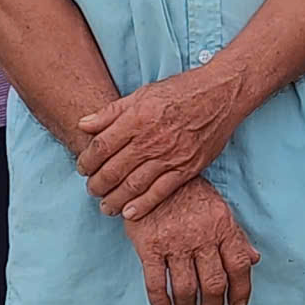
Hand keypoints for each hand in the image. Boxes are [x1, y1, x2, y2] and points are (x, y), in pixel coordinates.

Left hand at [77, 67, 249, 219]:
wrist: (221, 94)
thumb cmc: (181, 91)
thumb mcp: (143, 93)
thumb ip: (111, 111)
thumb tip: (83, 124)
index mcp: (137, 118)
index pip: (101, 146)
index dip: (87, 160)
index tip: (82, 167)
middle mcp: (151, 139)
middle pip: (113, 170)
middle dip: (97, 184)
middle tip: (91, 189)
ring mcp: (170, 156)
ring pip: (133, 185)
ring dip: (114, 199)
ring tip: (105, 206)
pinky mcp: (187, 168)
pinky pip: (160, 192)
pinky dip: (143, 205)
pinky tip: (129, 212)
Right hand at [123, 177, 259, 304]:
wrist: (155, 173)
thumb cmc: (189, 192)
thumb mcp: (219, 208)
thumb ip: (236, 236)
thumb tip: (254, 259)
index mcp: (222, 226)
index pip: (239, 266)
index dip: (241, 290)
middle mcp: (201, 236)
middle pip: (213, 283)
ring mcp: (175, 242)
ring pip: (186, 288)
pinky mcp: (150, 246)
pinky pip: (156, 283)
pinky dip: (160, 301)